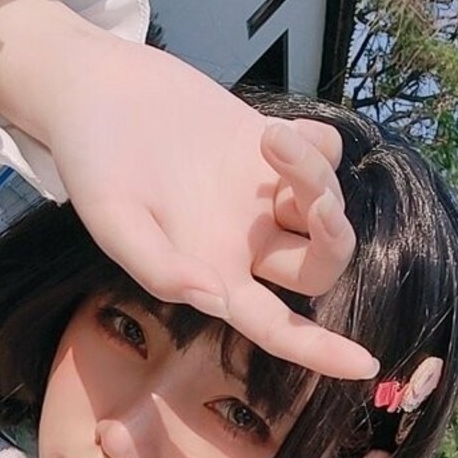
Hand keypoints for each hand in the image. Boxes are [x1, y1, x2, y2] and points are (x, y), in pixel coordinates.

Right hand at [47, 42, 373, 378]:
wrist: (96, 91)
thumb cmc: (93, 162)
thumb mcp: (112, 220)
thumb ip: (157, 269)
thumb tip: (214, 302)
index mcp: (210, 273)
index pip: (274, 328)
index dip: (319, 351)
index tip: (364, 366)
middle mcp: (243, 244)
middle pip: (318, 270)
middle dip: (332, 239)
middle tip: (311, 198)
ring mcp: (260, 197)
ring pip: (324, 211)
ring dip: (318, 178)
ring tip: (272, 139)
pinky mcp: (268, 149)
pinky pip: (326, 156)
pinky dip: (320, 145)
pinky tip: (276, 130)